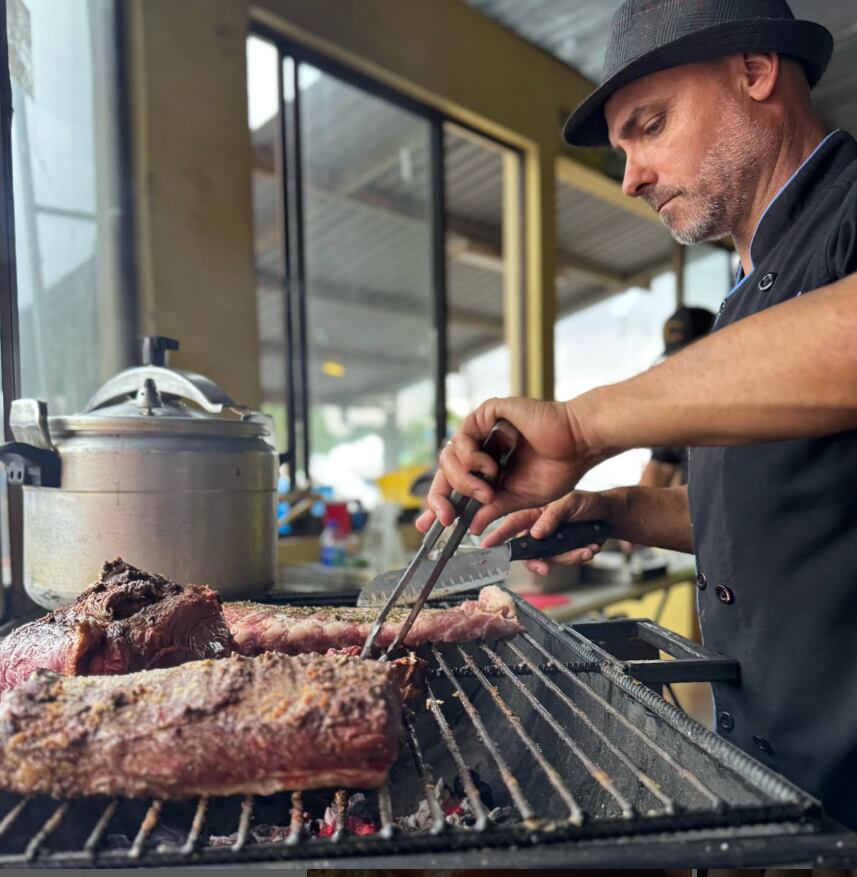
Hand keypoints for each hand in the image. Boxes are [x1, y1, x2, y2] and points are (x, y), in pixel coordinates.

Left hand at [415, 396, 603, 535]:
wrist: (578, 446)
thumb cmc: (558, 467)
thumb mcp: (520, 499)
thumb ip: (493, 509)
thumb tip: (471, 526)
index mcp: (487, 468)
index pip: (452, 485)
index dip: (438, 503)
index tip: (428, 526)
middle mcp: (481, 448)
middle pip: (444, 471)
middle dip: (440, 497)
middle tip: (449, 516)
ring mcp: (483, 430)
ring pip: (448, 456)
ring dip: (463, 479)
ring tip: (487, 488)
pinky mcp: (487, 413)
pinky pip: (461, 436)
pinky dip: (470, 457)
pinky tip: (489, 466)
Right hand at [480, 490, 615, 575]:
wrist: (611, 516)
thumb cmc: (588, 503)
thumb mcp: (571, 503)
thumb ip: (552, 516)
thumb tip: (535, 533)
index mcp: (536, 513)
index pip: (513, 524)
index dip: (498, 535)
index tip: (487, 546)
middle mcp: (541, 529)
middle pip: (528, 551)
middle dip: (537, 562)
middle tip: (545, 569)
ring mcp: (553, 543)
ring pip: (550, 560)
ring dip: (568, 558)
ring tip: (586, 549)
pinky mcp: (565, 552)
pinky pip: (566, 562)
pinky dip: (579, 557)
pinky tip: (590, 548)